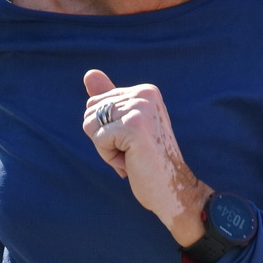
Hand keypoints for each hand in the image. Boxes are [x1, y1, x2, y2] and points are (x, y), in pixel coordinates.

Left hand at [82, 69, 211, 246]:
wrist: (172, 190)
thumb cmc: (148, 162)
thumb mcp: (126, 128)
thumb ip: (109, 101)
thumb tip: (89, 73)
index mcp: (145, 91)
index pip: (96, 102)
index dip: (105, 130)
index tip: (132, 142)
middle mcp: (144, 94)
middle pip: (90, 111)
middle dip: (103, 138)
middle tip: (131, 152)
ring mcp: (140, 109)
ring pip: (91, 125)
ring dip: (105, 149)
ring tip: (131, 156)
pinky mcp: (134, 127)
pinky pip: (98, 139)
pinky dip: (109, 157)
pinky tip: (131, 162)